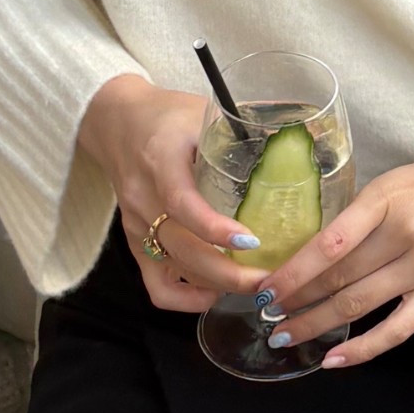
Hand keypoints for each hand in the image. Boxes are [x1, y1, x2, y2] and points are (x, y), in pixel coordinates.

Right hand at [76, 74, 268, 312]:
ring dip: (219, 286)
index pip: (183, 204)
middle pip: (184, 250)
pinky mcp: (135, 244)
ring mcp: (137, 226)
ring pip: (176, 272)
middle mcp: (144, 198)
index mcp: (160, 160)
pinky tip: (215, 293)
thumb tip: (297, 148)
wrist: (116, 122)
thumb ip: (243, 132)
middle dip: (231, 274)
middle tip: (271, 279)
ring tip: (257, 285)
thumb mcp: (203, 113)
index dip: (215, 229)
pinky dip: (186, 299)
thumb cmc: (167, 116)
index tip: (253, 240)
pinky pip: (157, 287)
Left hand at [250, 141, 413, 367]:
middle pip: (338, 277)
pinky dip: (363, 347)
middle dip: (295, 299)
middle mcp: (406, 234)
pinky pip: (397, 330)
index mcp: (389, 198)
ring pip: (359, 304)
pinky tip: (334, 358)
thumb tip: (316, 248)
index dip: (292, 271)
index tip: (265, 286)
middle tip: (265, 314)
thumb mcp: (400, 179)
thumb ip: (363, 212)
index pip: (329, 243)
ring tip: (285, 336)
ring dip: (316, 324)